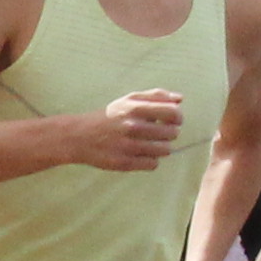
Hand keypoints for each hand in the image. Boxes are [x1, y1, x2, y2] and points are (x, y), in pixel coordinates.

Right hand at [65, 87, 184, 172]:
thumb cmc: (110, 117)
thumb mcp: (129, 100)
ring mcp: (128, 146)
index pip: (173, 113)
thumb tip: (180, 99)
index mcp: (135, 108)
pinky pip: (153, 164)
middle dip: (170, 133)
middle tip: (159, 133)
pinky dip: (151, 160)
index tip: (173, 120)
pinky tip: (142, 154)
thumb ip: (155, 96)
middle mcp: (132, 127)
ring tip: (151, 144)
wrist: (80, 136)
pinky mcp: (124, 163)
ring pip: (165, 150)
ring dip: (161, 148)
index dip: (178, 117)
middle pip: (172, 133)